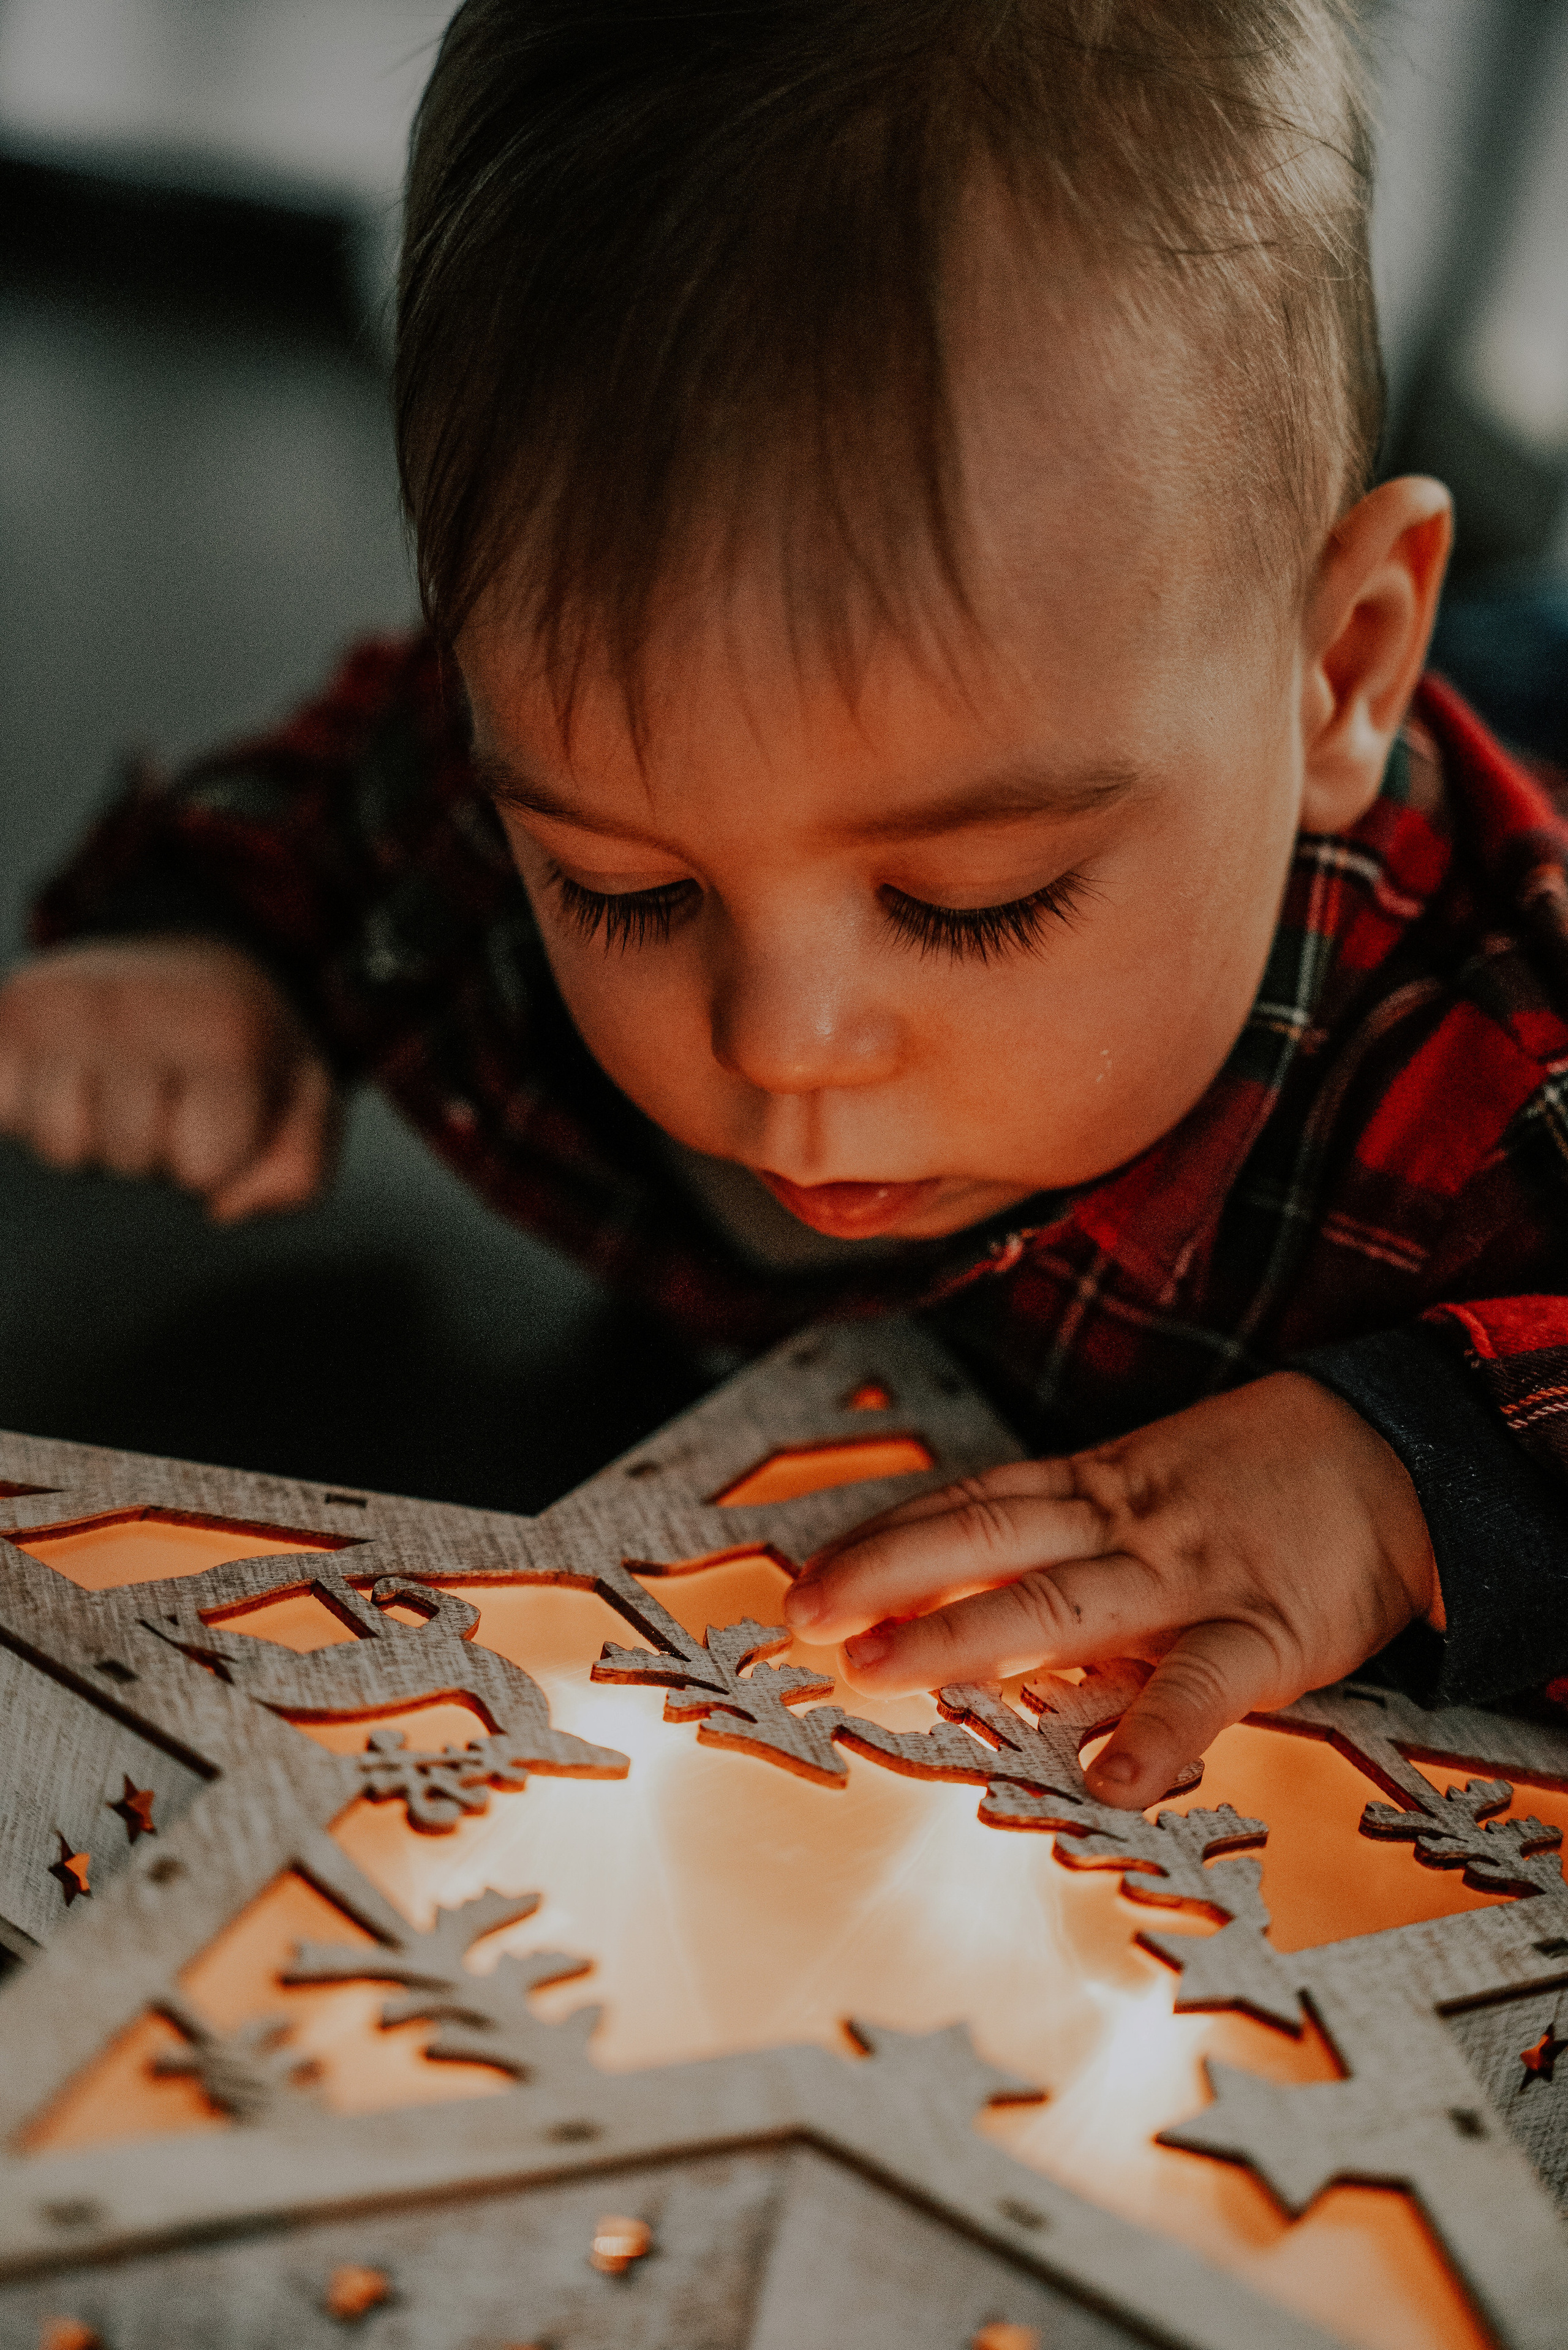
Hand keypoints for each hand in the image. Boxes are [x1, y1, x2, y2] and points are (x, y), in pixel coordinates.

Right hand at [0, 938, 340, 1219]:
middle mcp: (136, 1011)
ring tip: (116, 1089)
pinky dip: (26, 1110)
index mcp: (222, 1036)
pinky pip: (2, 1110)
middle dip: (153, 1151)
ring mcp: (61, 1007)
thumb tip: (221, 1210)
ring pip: (61, 1145)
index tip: (220, 1119)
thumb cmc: (244, 1050)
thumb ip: (294, 1173)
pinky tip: (63, 1077)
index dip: (214, 1161)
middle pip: (129, 1157)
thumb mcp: (305, 1103)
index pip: (204, 1165)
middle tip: (164, 1099)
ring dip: (91, 1136)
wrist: (184, 951)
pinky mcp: (7, 1012)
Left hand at [783, 1373, 1441, 1807]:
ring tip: (883, 1671)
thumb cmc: (1262, 1479)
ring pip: (1060, 1601)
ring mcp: (1188, 1574)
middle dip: (886, 1577)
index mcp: (1096, 1487)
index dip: (883, 1540)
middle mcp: (1123, 1524)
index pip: (969, 1507)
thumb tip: (970, 1600)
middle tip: (804, 1617)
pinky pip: (1201, 1684)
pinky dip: (1155, 1729)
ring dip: (965, 1637)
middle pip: (986, 1543)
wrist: (1399, 1451)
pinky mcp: (1264, 1629)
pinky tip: (1108, 1780)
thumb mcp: (1154, 1486)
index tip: (808, 1578)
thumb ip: (1070, 1538)